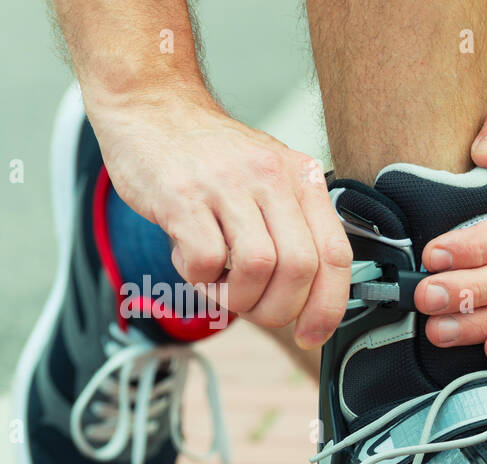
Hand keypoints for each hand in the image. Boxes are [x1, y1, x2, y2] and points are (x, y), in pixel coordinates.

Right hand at [89, 95, 352, 346]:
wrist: (151, 106)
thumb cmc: (211, 158)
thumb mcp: (270, 179)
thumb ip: (295, 230)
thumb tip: (312, 302)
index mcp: (302, 179)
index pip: (336, 256)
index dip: (328, 307)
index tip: (311, 335)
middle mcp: (272, 177)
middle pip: (300, 268)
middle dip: (279, 309)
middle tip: (255, 310)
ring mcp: (227, 184)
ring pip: (258, 268)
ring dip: (238, 297)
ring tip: (219, 284)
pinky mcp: (181, 195)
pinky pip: (205, 260)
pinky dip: (199, 278)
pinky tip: (190, 261)